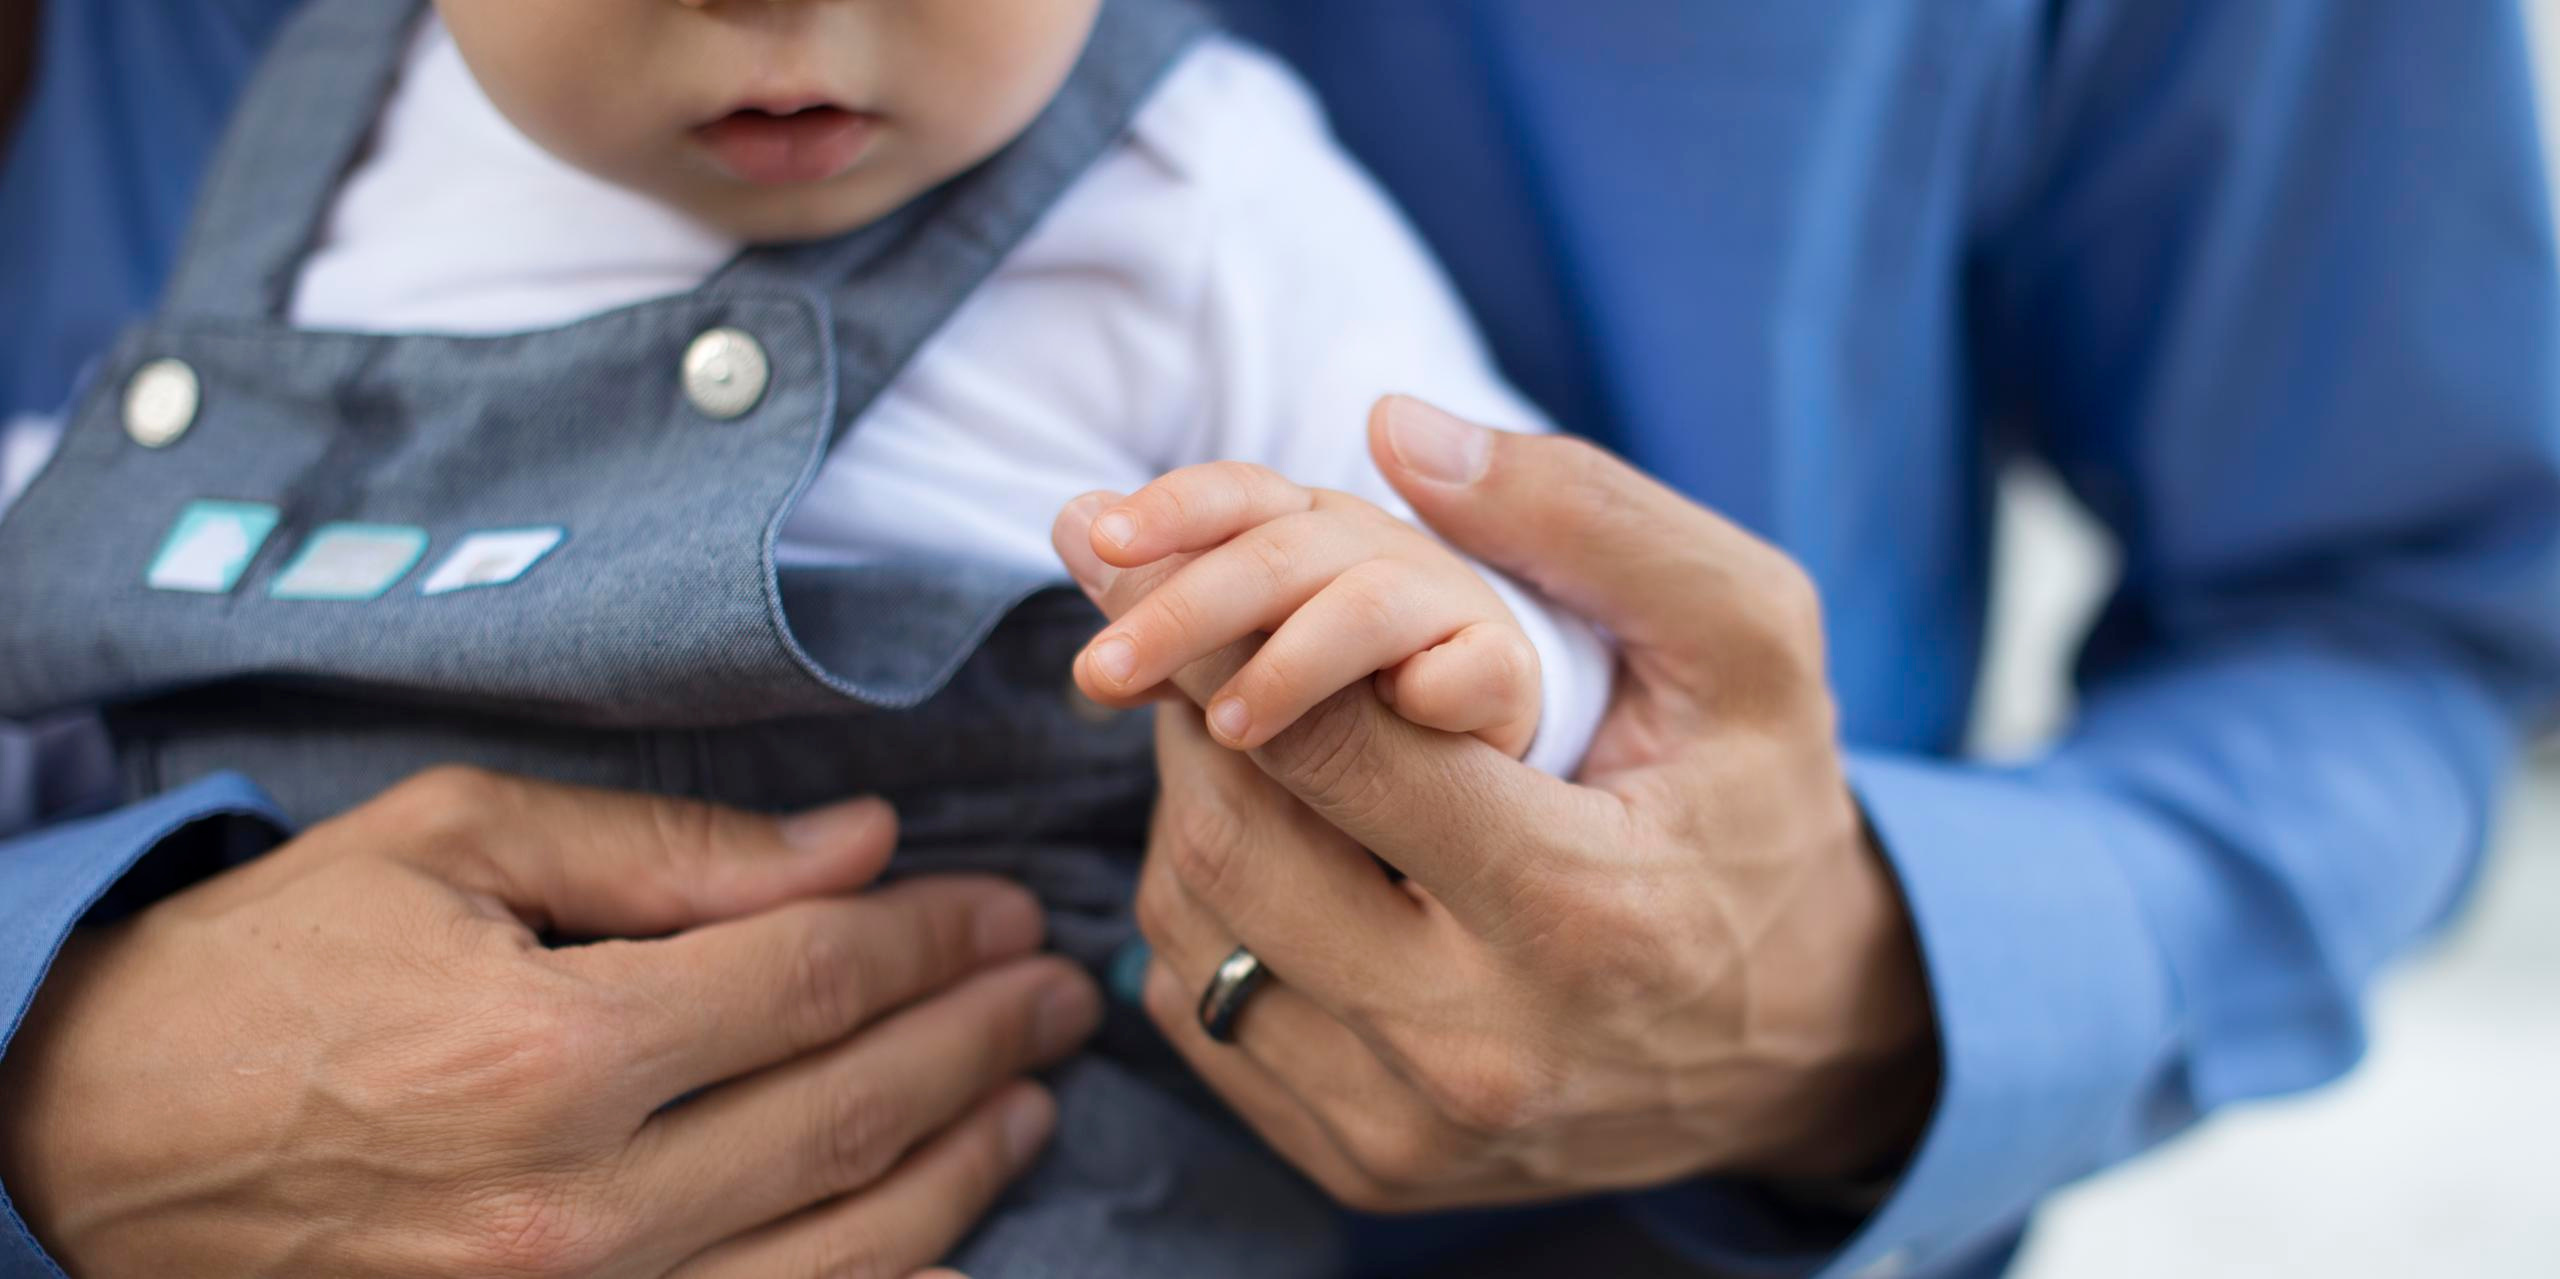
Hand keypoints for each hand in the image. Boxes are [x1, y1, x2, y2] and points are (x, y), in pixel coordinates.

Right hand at [0, 767, 1100, 1276]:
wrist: (95, 1135)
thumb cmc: (270, 967)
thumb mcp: (451, 846)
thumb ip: (669, 852)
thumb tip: (857, 844)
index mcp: (552, 1047)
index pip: (814, 980)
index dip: (934, 941)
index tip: (1005, 910)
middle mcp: (578, 1201)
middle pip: (851, 1113)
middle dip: (978, 1043)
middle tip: (1057, 991)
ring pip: (841, 1248)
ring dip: (960, 1168)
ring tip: (1028, 1099)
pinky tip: (951, 1249)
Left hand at [1051, 397, 1937, 1211]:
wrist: (1805, 1043)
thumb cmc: (1765, 816)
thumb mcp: (1750, 646)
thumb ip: (1591, 519)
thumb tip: (1393, 426)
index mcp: (1576, 908)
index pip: (1332, 749)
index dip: (1225, 635)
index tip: (1168, 562)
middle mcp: (1476, 1048)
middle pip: (1229, 846)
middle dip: (1188, 715)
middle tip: (1192, 641)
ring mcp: (1407, 1130)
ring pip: (1192, 936)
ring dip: (1185, 805)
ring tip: (1238, 732)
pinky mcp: (1361, 1170)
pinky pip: (1200, 1016)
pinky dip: (1200, 914)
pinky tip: (1272, 845)